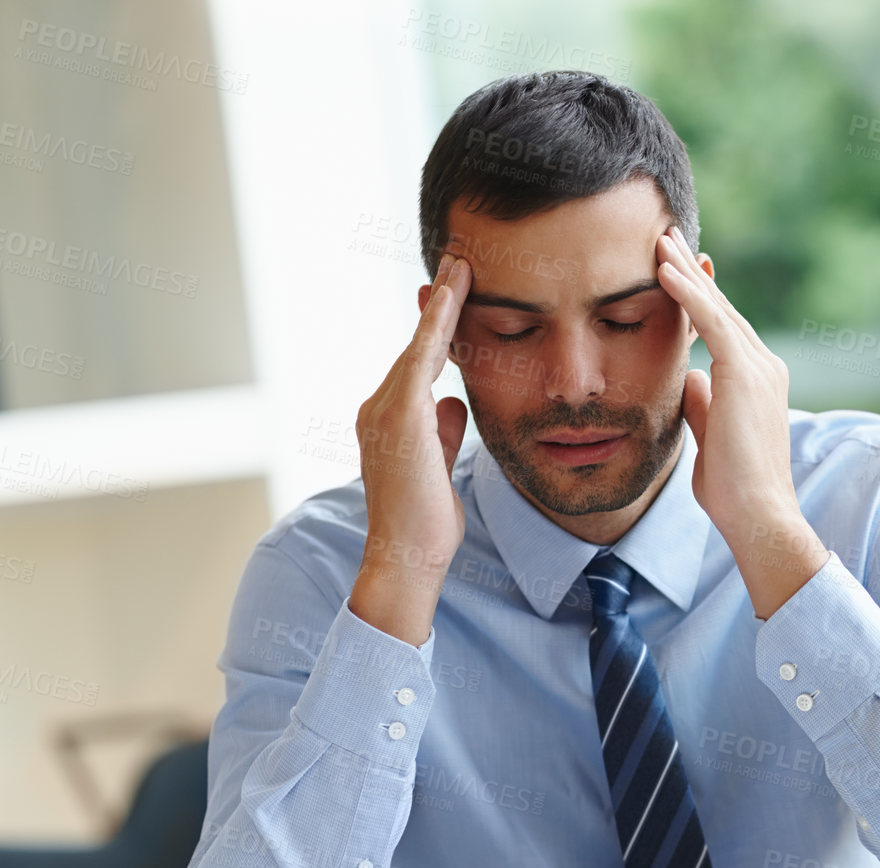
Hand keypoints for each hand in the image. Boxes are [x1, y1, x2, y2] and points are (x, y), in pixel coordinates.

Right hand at [350, 253, 471, 644]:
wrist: (407, 554)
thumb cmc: (426, 521)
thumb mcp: (441, 465)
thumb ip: (444, 432)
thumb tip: (454, 403)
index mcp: (391, 420)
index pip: (420, 364)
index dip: (437, 328)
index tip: (453, 294)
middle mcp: (379, 408)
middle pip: (418, 346)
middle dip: (438, 305)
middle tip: (459, 263)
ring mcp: (384, 409)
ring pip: (419, 345)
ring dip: (441, 304)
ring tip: (462, 266)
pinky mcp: (398, 415)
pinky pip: (421, 357)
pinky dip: (437, 324)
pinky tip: (453, 296)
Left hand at [656, 227, 826, 618]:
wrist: (758, 514)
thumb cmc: (733, 490)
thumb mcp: (711, 436)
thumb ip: (704, 403)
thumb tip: (689, 377)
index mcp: (757, 380)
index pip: (721, 326)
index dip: (695, 296)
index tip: (670, 269)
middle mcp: (763, 365)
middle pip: (720, 306)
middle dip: (691, 270)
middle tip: (664, 235)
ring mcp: (758, 366)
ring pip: (716, 306)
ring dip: (685, 270)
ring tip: (657, 239)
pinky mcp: (744, 374)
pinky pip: (712, 322)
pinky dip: (686, 293)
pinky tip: (662, 270)